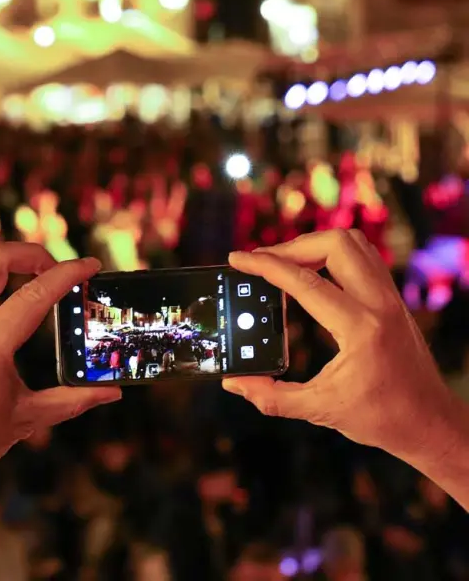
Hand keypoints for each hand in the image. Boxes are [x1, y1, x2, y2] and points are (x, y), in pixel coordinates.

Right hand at [223, 231, 456, 465]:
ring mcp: (390, 297)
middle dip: (291, 246)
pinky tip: (315, 271)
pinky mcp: (393, 297)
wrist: (430, 423)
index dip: (265, 266)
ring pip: (351, 242)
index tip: (239, 259)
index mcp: (361, 329)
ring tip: (286, 263)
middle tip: (262, 262)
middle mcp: (379, 303)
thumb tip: (235, 382)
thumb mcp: (321, 410)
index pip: (305, 282)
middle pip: (333, 244)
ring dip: (314, 244)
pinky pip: (364, 255)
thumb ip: (273, 398)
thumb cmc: (382, 419)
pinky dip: (334, 253)